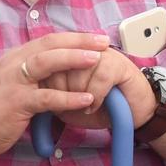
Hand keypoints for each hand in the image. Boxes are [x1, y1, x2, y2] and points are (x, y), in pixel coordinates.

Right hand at [0, 34, 106, 156]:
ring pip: (48, 63)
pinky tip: (86, 99)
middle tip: (104, 41)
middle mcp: (13, 65)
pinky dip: (69, 98)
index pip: (47, 40)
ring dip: (74, 59)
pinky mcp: (16, 103)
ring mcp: (14, 83)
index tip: (94, 37)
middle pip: (50, 45)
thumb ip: (29, 75)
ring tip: (97, 60)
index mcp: (13, 59)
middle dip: (79, 41)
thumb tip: (55, 72)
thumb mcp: (9, 84)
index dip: (72, 37)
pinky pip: (47, 98)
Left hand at [40, 45, 159, 134]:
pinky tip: (94, 106)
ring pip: (78, 71)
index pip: (46, 60)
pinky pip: (99, 77)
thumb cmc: (98, 107)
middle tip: (70, 102)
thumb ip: (50, 92)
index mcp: (69, 56)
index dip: (46, 83)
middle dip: (61, 90)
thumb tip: (35, 86)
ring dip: (79, 94)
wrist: (131, 115)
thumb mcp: (67, 103)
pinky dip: (95, 96)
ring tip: (85, 104)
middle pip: (59, 64)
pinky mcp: (120, 64)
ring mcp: (103, 54)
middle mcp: (85, 50)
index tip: (53, 97)